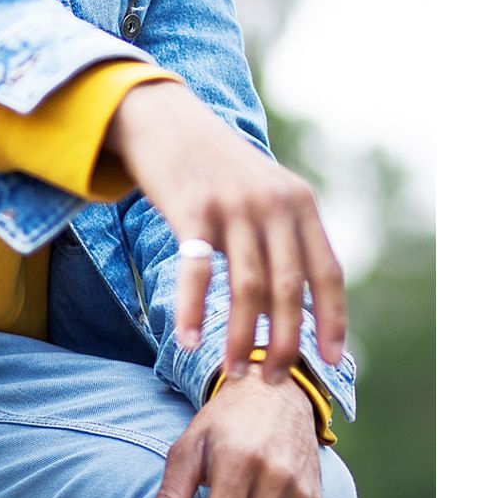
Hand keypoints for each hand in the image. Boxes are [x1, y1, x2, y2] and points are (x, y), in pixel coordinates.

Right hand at [106, 79, 346, 377]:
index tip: (332, 360)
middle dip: (284, 342)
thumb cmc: (214, 167)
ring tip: (233, 371)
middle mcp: (273, 203)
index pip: (327, 272)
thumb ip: (285, 234)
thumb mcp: (264, 190)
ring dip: (241, 338)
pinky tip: (188, 341)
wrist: (163, 116)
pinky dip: (192, 310)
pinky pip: (196, 271)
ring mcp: (233, 205)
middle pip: (288, 289)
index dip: (333, 320)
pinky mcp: (192, 208)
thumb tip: (298, 303)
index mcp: (300, 202)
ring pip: (246, 288)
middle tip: (274, 381)